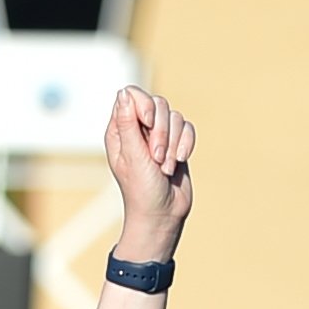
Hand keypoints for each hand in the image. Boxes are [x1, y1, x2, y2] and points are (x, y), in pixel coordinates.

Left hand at [104, 87, 193, 259]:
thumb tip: (124, 92)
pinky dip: (186, 144)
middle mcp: (138, 130)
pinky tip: (179, 161)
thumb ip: (127, 123)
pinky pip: (187, 128)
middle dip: (161, 131)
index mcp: (120, 131)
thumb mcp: (132, 156)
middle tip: (156, 159)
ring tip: (165, 168)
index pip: (132, 95)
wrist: (162, 216)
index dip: (143, 104)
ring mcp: (159, 136)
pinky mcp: (176, 143)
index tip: (146, 123)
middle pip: (157, 104)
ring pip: (174, 117)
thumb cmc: (141, 191)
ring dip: (173, 144)